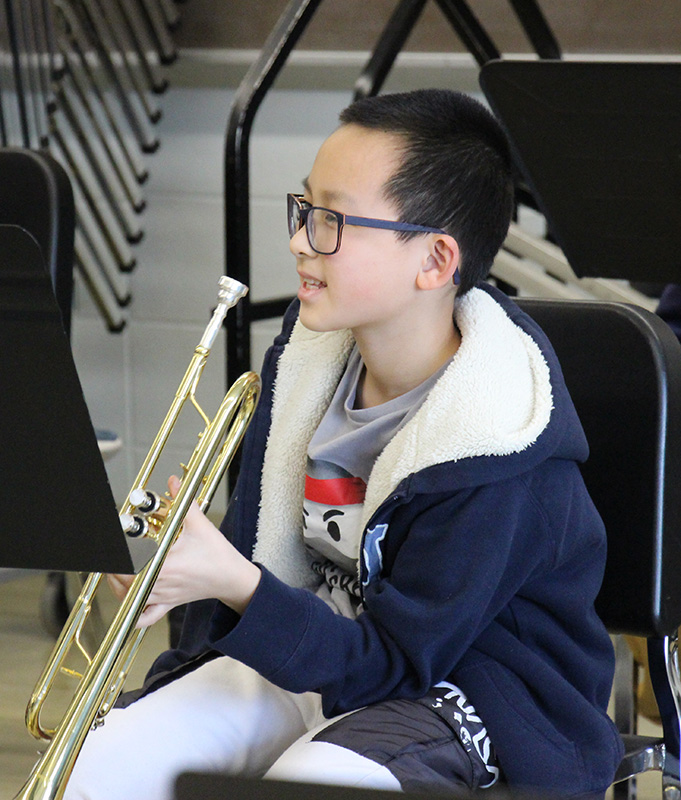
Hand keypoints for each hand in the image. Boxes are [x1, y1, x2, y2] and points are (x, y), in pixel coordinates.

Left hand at [108, 476, 260, 627]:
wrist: (232, 578)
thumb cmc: (217, 554)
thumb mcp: (200, 525)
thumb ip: (184, 502)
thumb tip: (174, 482)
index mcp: (163, 565)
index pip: (128, 562)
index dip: (117, 553)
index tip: (115, 538)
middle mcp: (159, 584)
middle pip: (122, 580)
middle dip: (113, 565)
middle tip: (114, 551)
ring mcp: (162, 596)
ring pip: (128, 598)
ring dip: (116, 585)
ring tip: (115, 569)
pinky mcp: (168, 603)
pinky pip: (145, 616)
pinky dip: (133, 611)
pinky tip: (129, 598)